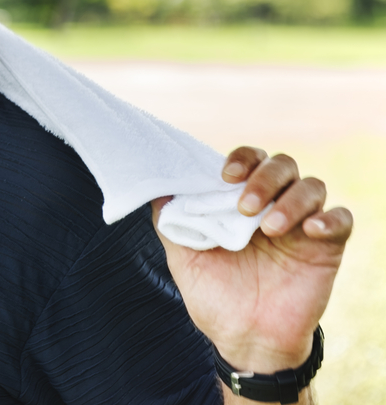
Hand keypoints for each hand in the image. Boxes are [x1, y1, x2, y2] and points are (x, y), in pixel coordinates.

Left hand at [152, 146, 351, 372]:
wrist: (244, 339)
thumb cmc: (215, 296)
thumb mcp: (184, 258)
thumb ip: (171, 221)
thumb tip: (154, 188)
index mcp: (240, 203)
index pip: (250, 161)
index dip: (242, 158)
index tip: (225, 175)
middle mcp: (274, 206)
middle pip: (283, 165)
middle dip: (264, 178)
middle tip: (244, 206)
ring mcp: (301, 226)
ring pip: (312, 186)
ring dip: (290, 200)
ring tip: (268, 229)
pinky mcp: (326, 248)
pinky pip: (342, 219)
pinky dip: (329, 218)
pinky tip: (309, 230)